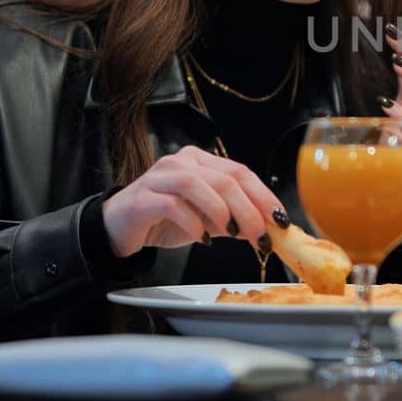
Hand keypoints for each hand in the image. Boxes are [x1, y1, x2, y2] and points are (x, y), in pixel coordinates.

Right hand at [102, 146, 284, 258]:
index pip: (241, 172)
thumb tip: (269, 230)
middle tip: (262, 237)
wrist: (120, 228)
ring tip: (234, 234)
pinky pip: (172, 205)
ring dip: (222, 212)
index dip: (264, 196)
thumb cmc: (165, 220)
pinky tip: (202, 239)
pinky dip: (192, 222)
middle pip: (225, 179)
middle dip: (250, 210)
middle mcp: (182, 162)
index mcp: (201, 161)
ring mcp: (160, 176)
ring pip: (199, 185)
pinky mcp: (143, 197)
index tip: (281, 221)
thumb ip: (234, 220)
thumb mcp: (207, 219)